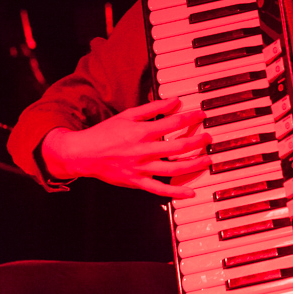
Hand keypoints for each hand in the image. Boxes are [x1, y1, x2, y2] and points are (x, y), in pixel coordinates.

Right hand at [40, 98, 209, 198]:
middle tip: (208, 138)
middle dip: (198, 141)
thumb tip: (174, 101)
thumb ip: (153, 108)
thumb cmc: (105, 133)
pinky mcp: (137, 182)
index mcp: (142, 132)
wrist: (84, 154)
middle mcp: (144, 151)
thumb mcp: (128, 115)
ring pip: (174, 168)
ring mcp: (141, 168)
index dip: (190, 118)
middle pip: (178, 146)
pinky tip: (190, 192)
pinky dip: (176, 192)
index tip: (201, 115)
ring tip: (207, 159)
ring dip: (194, 164)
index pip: (173, 123)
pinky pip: (160, 189)